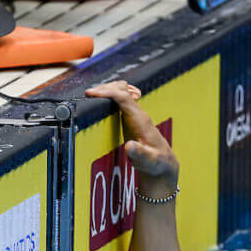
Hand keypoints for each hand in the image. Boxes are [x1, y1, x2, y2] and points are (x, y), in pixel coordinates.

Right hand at [85, 82, 179, 196]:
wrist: (163, 162)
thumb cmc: (156, 162)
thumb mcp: (148, 161)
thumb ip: (139, 153)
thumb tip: (129, 146)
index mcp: (140, 120)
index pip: (123, 97)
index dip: (107, 92)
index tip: (90, 94)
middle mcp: (138, 113)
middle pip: (121, 89)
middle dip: (104, 88)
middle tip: (87, 95)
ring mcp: (135, 114)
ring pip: (121, 91)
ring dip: (106, 89)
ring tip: (92, 95)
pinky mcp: (131, 117)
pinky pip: (120, 99)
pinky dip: (110, 95)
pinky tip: (103, 99)